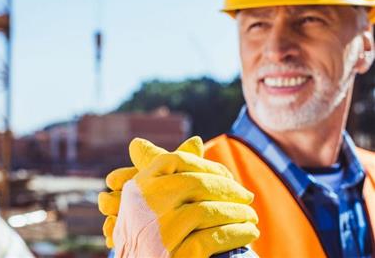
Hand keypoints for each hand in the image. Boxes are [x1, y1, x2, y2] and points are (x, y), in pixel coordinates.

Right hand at [111, 136, 258, 256]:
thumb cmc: (146, 236)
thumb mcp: (149, 203)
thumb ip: (172, 173)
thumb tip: (196, 140)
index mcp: (136, 188)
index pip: (174, 161)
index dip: (206, 165)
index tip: (227, 176)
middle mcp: (142, 206)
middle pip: (194, 183)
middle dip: (228, 189)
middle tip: (247, 197)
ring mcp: (157, 232)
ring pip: (207, 210)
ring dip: (237, 213)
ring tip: (251, 217)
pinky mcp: (173, 257)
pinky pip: (213, 238)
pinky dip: (236, 233)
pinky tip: (248, 234)